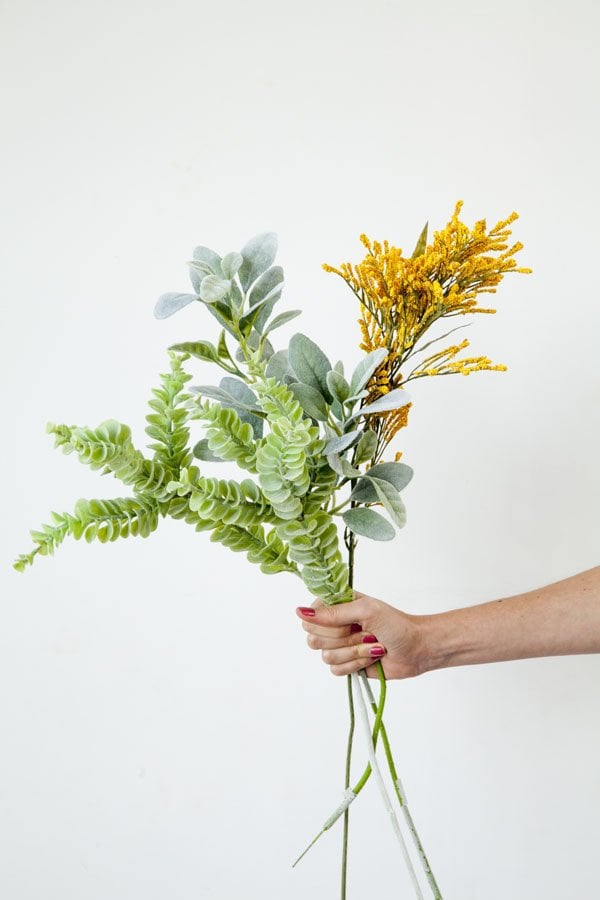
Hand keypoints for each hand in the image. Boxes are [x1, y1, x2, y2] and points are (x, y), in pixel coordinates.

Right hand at [296, 590, 423, 678]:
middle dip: (344, 639)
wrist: (416, 648)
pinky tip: (371, 658)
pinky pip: (336, 670)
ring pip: (326, 656)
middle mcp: (334, 625)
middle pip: (313, 639)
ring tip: (372, 644)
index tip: (348, 621)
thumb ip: (333, 613)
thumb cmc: (396, 624)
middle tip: (365, 632)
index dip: (326, 625)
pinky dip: (356, 664)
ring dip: (354, 652)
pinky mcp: (347, 664)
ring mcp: (340, 646)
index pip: (309, 618)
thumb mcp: (365, 611)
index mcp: (336, 606)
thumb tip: (301, 612)